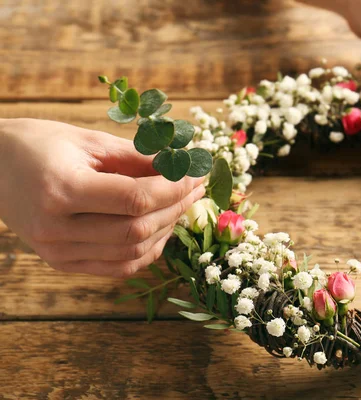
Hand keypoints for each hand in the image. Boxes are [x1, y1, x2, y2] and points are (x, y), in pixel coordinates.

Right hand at [0, 119, 204, 276]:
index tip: (194, 173)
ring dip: (166, 230)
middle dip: (176, 208)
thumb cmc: (40, 145)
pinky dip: (147, 252)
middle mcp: (56, 228)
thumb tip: (183, 166)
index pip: (134, 198)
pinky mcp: (62, 264)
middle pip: (137, 230)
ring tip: (182, 206)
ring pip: (132, 253)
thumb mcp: (88, 141)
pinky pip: (118, 267)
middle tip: (196, 188)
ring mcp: (57, 252)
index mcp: (61, 190)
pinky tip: (161, 229)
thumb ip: (137, 157)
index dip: (173, 188)